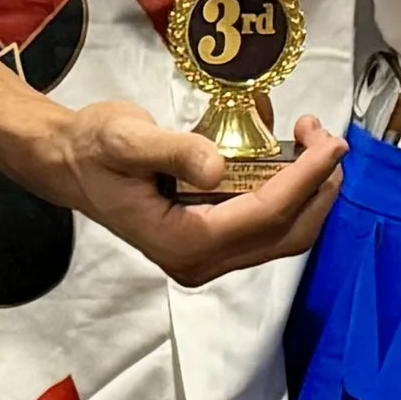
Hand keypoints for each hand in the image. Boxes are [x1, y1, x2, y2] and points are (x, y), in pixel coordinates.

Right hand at [26, 103, 343, 284]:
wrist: (68, 163)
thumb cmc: (93, 148)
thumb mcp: (127, 139)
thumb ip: (173, 152)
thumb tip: (217, 168)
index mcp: (181, 242)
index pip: (265, 214)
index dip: (306, 178)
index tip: (332, 142)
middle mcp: (199, 261)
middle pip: (287, 234)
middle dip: (319, 188)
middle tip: (328, 138)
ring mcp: (206, 257)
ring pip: (284, 235)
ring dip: (310, 193)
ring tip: (313, 144)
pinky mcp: (210, 244)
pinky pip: (267, 228)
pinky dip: (290, 196)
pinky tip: (291, 159)